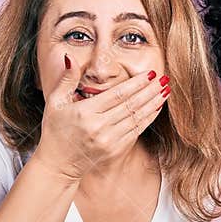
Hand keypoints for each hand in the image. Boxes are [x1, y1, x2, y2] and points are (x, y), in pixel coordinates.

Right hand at [31, 56, 168, 180]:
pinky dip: (148, 118)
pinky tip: (156, 107)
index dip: (136, 84)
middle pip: (131, 105)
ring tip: (166, 90)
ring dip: (153, 103)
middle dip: (150, 90)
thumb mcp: (55, 102)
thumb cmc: (55, 131)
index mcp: (85, 113)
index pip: (117, 95)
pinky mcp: (115, 150)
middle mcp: (99, 127)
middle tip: (164, 78)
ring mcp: (108, 140)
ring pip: (137, 118)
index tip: (150, 74)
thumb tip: (69, 57)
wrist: (58, 164)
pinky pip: (136, 131)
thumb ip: (66, 79)